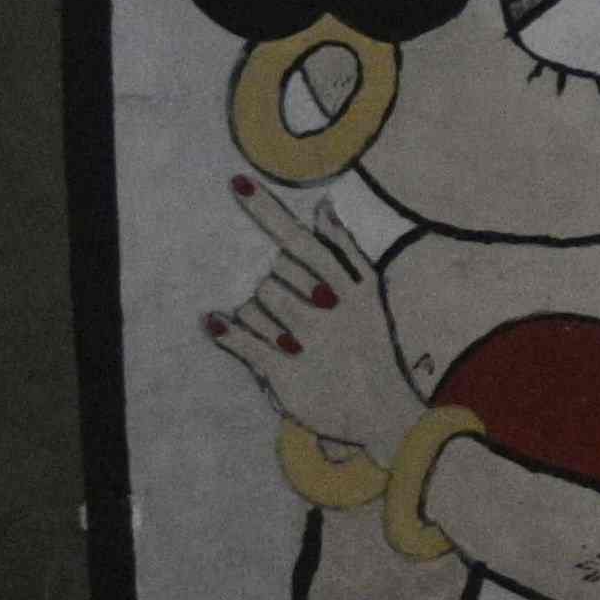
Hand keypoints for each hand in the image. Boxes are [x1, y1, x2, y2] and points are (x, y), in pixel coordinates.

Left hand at [201, 173, 423, 462]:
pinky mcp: (285, 373)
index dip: (266, 212)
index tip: (236, 183)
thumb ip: (346, 252)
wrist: (385, 416)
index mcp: (354, 289)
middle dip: (278, 290)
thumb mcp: (370, 298)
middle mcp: (332, 312)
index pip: (302, 242)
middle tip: (303, 319)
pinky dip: (224, 331)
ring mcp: (308, 343)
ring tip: (286, 338)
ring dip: (258, 318)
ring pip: (252, 305)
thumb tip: (323, 207)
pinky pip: (238, 339)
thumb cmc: (370, 350)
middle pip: (273, 274)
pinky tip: (214, 323)